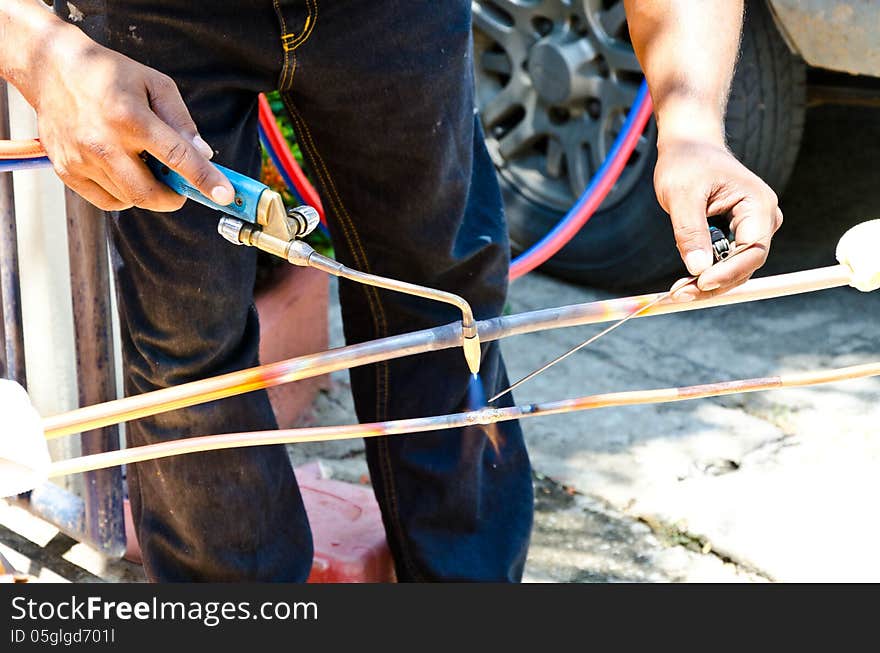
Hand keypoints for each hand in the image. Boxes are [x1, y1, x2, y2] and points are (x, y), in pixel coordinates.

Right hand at [21, 25, 232, 211]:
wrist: (52, 68)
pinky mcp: (66, 171)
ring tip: (143, 163)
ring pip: (130, 199)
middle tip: (180, 188)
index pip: (177, 157)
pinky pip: (107, 201)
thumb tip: (204, 156)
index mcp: (130, 117)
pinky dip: (125, 196)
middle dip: (174, 198)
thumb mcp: (156, 84)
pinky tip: (124, 172)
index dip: (205, 179)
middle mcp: (103, 142)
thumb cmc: (111, 75)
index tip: (224, 196)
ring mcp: (81, 159)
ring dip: (148, 191)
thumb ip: (182, 122)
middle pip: (150, 194)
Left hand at [653, 138, 782, 301]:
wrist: (689, 146)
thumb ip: (690, 230)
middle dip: (714, 283)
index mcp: (758, 204)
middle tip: (679, 294)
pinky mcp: (735, 236)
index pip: (753, 249)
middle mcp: (762, 220)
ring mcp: (751, 230)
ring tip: (677, 292)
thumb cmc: (687, 162)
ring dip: (707, 284)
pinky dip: (705, 275)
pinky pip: (725, 263)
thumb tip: (697, 268)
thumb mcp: (682, 194)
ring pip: (735, 269)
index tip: (700, 282)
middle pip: (745, 265)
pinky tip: (683, 283)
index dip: (729, 270)